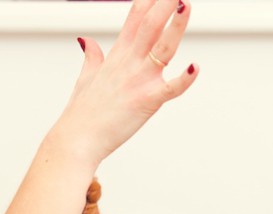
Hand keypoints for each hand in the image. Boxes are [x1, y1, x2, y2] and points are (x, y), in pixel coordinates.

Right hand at [47, 0, 198, 164]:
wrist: (77, 140)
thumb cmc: (82, 114)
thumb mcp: (85, 78)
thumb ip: (92, 57)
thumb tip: (86, 41)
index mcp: (117, 55)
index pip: (135, 17)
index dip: (149, 0)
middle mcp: (129, 63)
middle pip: (150, 24)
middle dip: (164, 3)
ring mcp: (139, 81)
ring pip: (163, 47)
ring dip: (176, 26)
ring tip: (185, 5)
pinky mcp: (147, 101)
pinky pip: (171, 89)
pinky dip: (184, 79)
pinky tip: (195, 67)